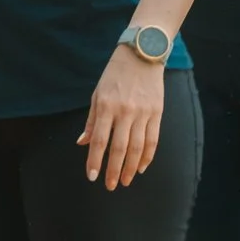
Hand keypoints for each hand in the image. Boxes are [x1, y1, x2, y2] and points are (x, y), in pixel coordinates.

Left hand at [79, 48, 165, 187]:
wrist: (141, 54)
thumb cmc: (114, 75)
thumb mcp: (97, 94)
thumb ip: (91, 120)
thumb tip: (83, 143)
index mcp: (106, 107)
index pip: (99, 140)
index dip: (95, 160)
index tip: (92, 176)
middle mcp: (125, 112)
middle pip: (119, 148)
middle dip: (113, 170)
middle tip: (110, 186)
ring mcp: (143, 113)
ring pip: (137, 148)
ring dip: (130, 168)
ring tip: (124, 181)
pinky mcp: (157, 113)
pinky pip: (153, 140)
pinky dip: (147, 156)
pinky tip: (141, 167)